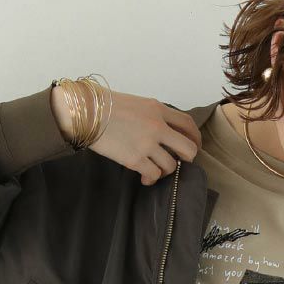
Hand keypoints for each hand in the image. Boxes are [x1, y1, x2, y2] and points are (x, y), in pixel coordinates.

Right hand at [53, 86, 203, 185]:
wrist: (87, 112)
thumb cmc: (107, 107)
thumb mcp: (137, 104)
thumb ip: (154, 116)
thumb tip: (164, 132)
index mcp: (158, 109)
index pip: (188, 123)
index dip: (195, 138)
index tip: (194, 146)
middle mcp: (157, 126)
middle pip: (188, 148)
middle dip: (188, 159)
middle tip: (180, 163)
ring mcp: (147, 144)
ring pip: (171, 166)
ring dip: (165, 171)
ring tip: (154, 170)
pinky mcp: (135, 159)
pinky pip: (154, 175)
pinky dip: (152, 180)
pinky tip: (145, 179)